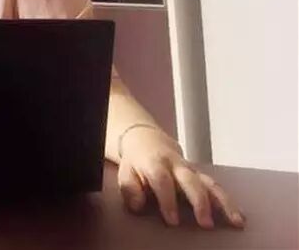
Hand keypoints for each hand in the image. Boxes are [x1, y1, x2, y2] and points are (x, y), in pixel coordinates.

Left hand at [117, 126, 244, 229]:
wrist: (147, 141)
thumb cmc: (137, 161)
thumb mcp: (125, 172)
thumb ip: (130, 188)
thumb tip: (137, 205)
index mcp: (154, 163)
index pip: (162, 180)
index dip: (167, 200)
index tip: (172, 221)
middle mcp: (176, 165)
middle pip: (191, 181)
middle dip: (200, 202)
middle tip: (206, 223)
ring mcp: (191, 169)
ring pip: (210, 182)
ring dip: (224, 202)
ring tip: (235, 221)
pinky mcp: (201, 175)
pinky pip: (217, 186)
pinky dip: (229, 201)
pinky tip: (239, 216)